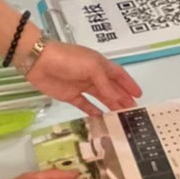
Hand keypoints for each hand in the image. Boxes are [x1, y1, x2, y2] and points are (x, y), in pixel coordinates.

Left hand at [24, 40, 141, 117]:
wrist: (40, 61)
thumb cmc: (69, 60)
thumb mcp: (91, 67)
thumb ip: (105, 84)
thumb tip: (117, 99)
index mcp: (99, 64)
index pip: (118, 74)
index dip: (129, 83)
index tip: (139, 95)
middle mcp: (92, 74)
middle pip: (111, 88)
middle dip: (122, 98)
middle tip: (133, 112)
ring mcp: (81, 85)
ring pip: (100, 97)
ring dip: (110, 105)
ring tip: (121, 117)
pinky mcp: (70, 95)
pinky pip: (85, 104)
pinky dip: (93, 111)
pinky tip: (101, 118)